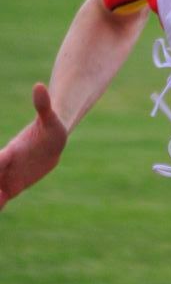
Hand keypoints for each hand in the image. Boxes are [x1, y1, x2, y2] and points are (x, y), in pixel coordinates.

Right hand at [0, 83, 67, 209]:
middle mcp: (6, 165)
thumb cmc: (52, 128)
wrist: (52, 141)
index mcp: (13, 151)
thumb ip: (43, 105)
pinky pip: (2, 198)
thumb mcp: (51, 119)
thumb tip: (40, 85)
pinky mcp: (14, 185)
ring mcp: (8, 176)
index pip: (0, 159)